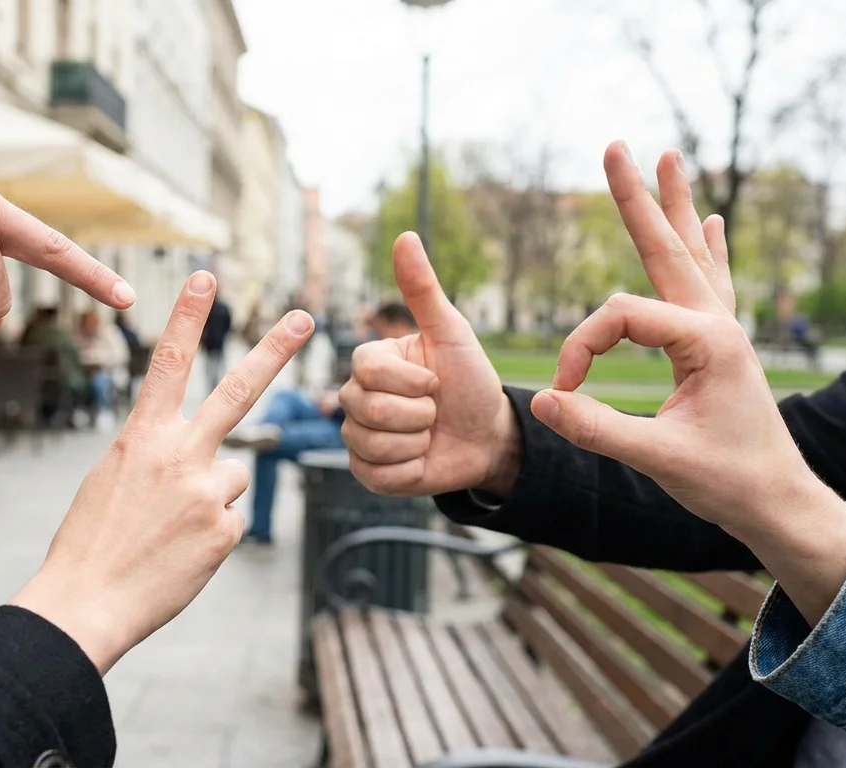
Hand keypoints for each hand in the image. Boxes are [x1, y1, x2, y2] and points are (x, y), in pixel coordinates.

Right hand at [10, 272, 313, 672]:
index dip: (188, 317)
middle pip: (236, 392)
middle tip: (305, 317)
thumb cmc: (92, 542)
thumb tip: (198, 461)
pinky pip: (230, 520)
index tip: (205, 278)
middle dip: (273, 351)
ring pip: (233, 476)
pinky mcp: (224, 530)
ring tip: (169, 530)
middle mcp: (178, 455)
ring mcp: (206, 491)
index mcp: (140, 437)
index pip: (168, 362)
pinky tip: (180, 552)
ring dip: (210, 499)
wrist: (87, 601)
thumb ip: (157, 456)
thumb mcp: (112, 480)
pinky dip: (211, 535)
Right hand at [338, 232, 518, 496]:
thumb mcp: (452, 333)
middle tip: (435, 411)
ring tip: (429, 434)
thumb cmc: (470, 380)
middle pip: (366, 408)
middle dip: (418, 413)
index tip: (435, 381)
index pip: (367, 370)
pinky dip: (409, 470)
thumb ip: (422, 289)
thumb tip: (405, 235)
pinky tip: (421, 458)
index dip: (410, 381)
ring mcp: (358, 436)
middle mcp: (356, 396)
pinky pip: (375, 475)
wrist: (489, 435)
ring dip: (415, 442)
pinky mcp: (367, 473)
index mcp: (370, 361)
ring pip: (371, 443)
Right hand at [533, 143, 845, 621]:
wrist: (778, 501)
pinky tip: (714, 221)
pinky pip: (712, 282)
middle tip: (616, 147)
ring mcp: (724, 330)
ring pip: (691, 255)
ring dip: (675, 207)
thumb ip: (596, 429)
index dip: (579, 349)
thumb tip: (541, 402)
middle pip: (667, 248)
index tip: (562, 394)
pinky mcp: (723, 344)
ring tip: (668, 157)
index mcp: (707, 342)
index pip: (619, 317)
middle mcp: (718, 324)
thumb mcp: (658, 459)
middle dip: (637, 198)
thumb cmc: (725, 482)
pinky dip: (708, 248)